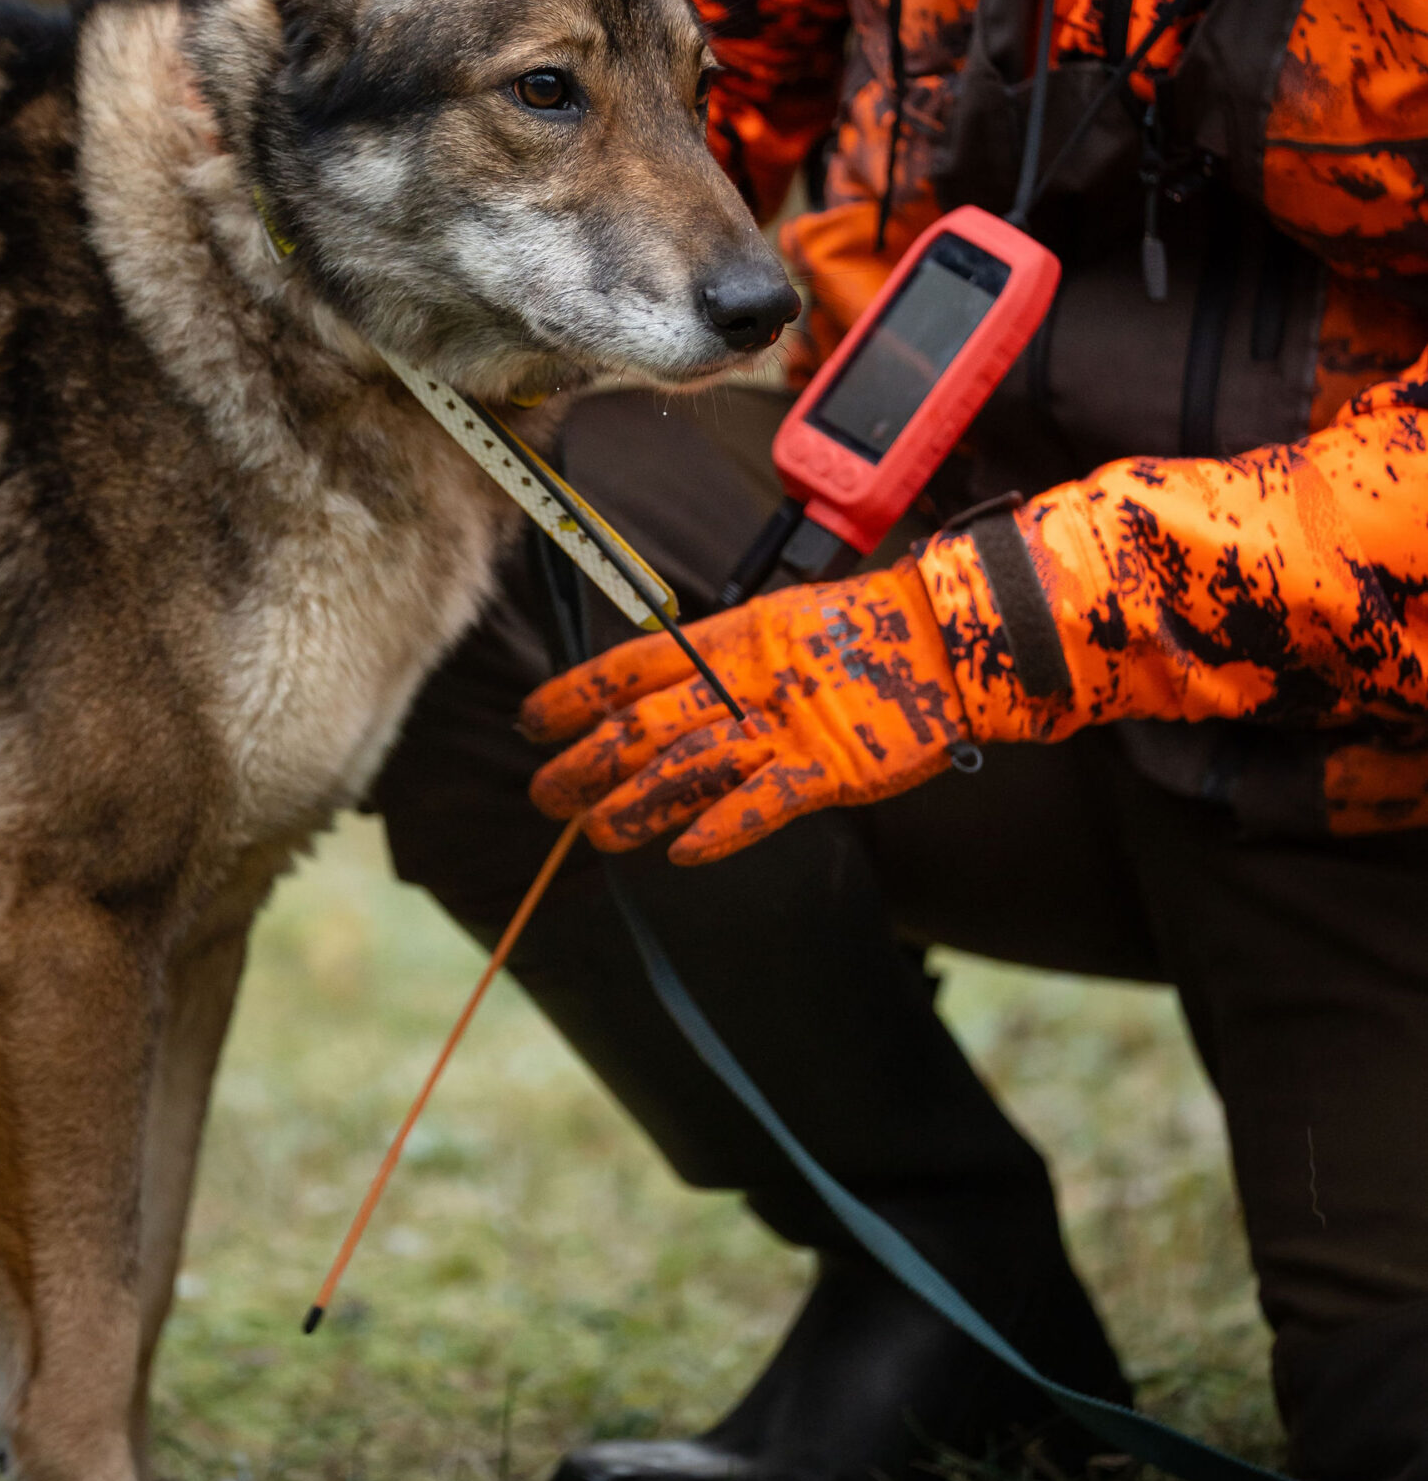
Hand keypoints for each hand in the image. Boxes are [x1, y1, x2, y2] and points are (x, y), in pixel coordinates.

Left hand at [521, 561, 974, 863]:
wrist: (949, 637)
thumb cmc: (866, 633)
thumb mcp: (780, 626)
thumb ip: (723, 661)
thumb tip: (658, 692)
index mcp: (732, 638)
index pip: (631, 667)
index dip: (575, 694)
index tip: (530, 721)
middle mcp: (746, 681)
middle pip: (646, 725)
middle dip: (586, 761)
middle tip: (543, 795)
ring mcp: (786, 725)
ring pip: (689, 769)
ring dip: (635, 804)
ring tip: (594, 833)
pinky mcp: (830, 768)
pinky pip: (766, 803)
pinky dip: (722, 829)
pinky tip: (680, 854)